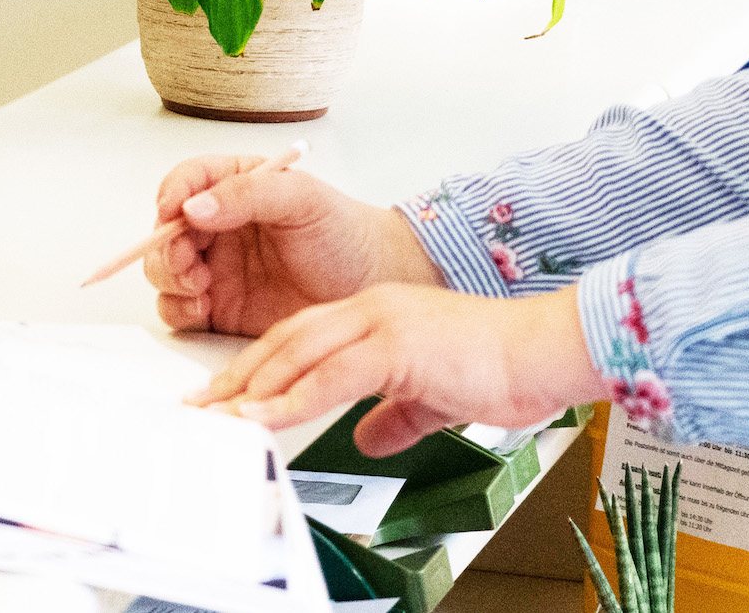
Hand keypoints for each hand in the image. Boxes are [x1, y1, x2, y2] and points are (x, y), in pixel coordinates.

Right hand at [143, 154, 442, 336]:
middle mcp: (219, 227)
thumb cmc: (344, 234)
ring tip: (199, 286)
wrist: (370, 286)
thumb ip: (249, 195)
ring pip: (164, 270)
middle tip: (187, 262)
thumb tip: (195, 206)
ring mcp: (216, 268)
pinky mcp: (219, 307)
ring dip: (169, 278)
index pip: (187, 181)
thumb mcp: (302, 200)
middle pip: (166, 230)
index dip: (173, 194)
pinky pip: (178, 309)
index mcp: (236, 187)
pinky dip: (178, 309)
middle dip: (166, 246)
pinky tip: (202, 307)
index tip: (174, 211)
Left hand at [188, 284, 603, 456]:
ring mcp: (383, 321)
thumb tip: (367, 438)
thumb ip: (397, 415)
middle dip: (240, 376)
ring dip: (254, 387)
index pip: (301, 336)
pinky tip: (266, 417)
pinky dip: (293, 397)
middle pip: (287, 338)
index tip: (229, 397)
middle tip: (203, 408)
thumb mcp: (435, 399)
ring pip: (300, 351)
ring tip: (219, 417)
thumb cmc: (503, 368)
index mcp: (377, 314)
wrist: (544, 351)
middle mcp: (372, 309)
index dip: (261, 366)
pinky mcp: (398, 344)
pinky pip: (333, 374)